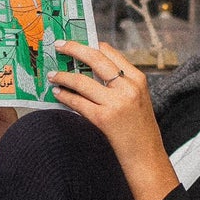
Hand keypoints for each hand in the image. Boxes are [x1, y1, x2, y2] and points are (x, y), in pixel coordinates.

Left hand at [50, 42, 180, 199]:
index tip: (77, 42)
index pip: (110, 53)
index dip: (91, 45)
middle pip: (96, 59)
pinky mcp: (104, 118)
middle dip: (74, 48)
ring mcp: (116, 102)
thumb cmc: (139, 129)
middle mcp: (128, 87)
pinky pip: (78, 102)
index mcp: (137, 78)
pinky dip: (65, 96)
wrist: (147, 157)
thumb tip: (92, 69)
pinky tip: (58, 94)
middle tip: (59, 45)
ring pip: (82, 81)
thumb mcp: (137, 99)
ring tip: (53, 75)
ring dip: (63, 76)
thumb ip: (120, 83)